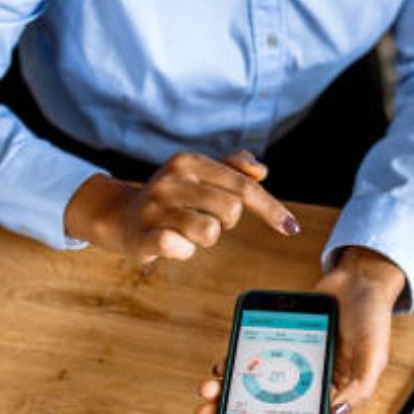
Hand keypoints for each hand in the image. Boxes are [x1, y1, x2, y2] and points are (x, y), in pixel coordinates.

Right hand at [64, 150, 299, 263]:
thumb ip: (235, 166)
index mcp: (190, 162)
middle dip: (226, 222)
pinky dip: (184, 251)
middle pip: (231, 210)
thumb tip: (261, 170)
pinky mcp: (143, 236)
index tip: (291, 228)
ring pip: (209, 232)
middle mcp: (171, 180)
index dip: (271, 208)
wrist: (122, 216)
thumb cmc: (173, 196)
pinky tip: (172, 243)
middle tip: (206, 218)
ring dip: (205, 238)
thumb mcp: (201, 173)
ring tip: (187, 231)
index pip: (243, 186)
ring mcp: (155, 208)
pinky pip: (179, 248)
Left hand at [195, 247, 405, 413]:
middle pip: (263, 400)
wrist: (360, 279)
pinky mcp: (279, 335)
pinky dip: (236, 356)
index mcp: (327, 390)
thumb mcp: (373, 358)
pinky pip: (254, 349)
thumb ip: (358, 389)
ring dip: (227, 385)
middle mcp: (304, 377)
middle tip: (207, 413)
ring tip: (208, 388)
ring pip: (253, 377)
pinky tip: (223, 363)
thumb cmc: (372, 320)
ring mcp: (288, 356)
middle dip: (232, 409)